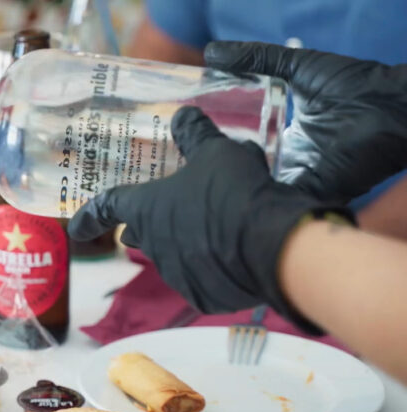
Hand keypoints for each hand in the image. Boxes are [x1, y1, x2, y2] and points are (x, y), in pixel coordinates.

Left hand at [68, 107, 351, 327]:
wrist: (271, 246)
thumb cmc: (232, 192)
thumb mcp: (216, 152)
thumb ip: (195, 135)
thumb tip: (181, 114)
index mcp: (145, 208)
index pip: (107, 208)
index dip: (90, 216)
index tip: (74, 228)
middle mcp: (153, 245)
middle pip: (142, 235)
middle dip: (148, 228)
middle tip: (163, 218)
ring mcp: (177, 275)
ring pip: (174, 258)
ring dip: (187, 246)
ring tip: (218, 231)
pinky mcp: (203, 297)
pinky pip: (204, 281)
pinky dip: (214, 270)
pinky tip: (237, 257)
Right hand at [205, 41, 406, 202]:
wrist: (388, 107)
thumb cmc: (352, 85)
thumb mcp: (295, 67)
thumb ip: (256, 59)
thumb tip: (209, 52)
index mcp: (284, 134)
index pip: (241, 144)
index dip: (216, 144)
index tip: (187, 141)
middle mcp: (288, 159)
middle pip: (245, 171)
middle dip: (219, 171)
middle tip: (183, 167)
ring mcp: (298, 177)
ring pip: (257, 190)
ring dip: (234, 189)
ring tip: (196, 186)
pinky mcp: (308, 191)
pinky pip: (277, 202)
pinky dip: (256, 202)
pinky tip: (227, 196)